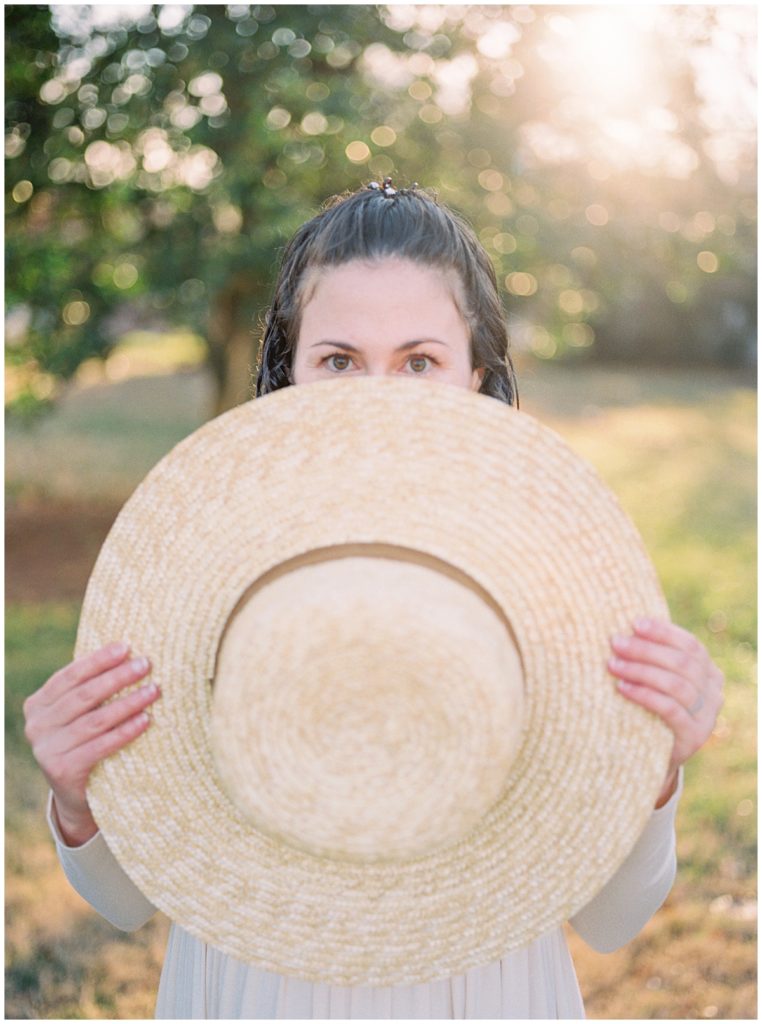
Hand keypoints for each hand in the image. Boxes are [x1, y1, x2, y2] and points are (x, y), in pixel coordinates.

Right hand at [23, 643, 158, 845]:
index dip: (98, 660)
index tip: (126, 647)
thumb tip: (127, 652)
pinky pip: (100, 746)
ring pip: (95, 720)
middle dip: (118, 677)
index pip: (70, 675)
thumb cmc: (86, 741)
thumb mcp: (80, 714)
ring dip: (128, 703)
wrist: (77, 795)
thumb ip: (90, 688)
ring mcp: (46, 749)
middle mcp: (37, 725)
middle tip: (146, 664)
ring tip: (154, 690)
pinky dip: (125, 731)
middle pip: (84, 695)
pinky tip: (146, 720)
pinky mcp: (61, 770)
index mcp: (38, 704)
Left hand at [608, 617, 723, 807]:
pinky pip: (670, 710)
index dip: (663, 632)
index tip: (634, 623)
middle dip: (645, 650)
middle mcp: (714, 692)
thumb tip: (625, 623)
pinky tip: (621, 688)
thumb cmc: (648, 707)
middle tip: (615, 642)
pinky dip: (644, 695)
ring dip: (641, 670)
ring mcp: (707, 717)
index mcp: (708, 672)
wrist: (651, 757)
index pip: (690, 645)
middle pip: (682, 663)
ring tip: (612, 664)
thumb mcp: (656, 679)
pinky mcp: (694, 737)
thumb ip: (653, 656)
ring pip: (676, 684)